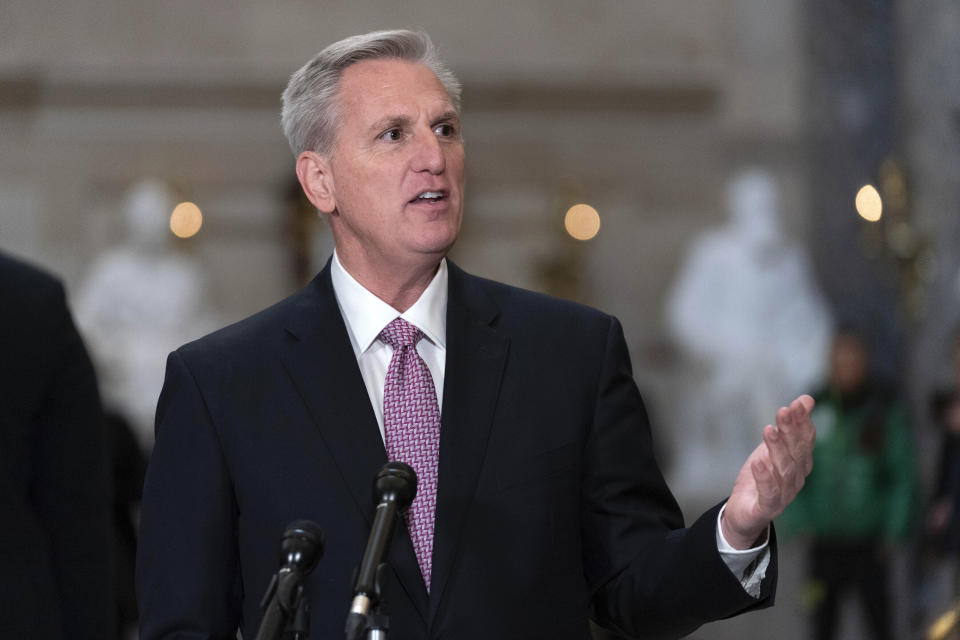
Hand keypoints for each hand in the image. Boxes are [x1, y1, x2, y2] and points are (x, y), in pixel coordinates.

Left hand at [721, 395, 814, 548]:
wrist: (744, 512)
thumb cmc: (761, 476)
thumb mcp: (772, 447)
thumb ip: (789, 426)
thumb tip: (807, 399)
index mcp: (800, 463)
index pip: (806, 440)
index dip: (802, 422)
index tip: (797, 404)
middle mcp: (796, 479)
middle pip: (796, 453)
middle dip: (791, 431)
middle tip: (783, 411)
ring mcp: (784, 495)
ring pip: (784, 470)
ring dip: (777, 449)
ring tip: (768, 431)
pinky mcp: (767, 508)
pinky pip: (769, 493)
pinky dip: (765, 477)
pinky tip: (757, 462)